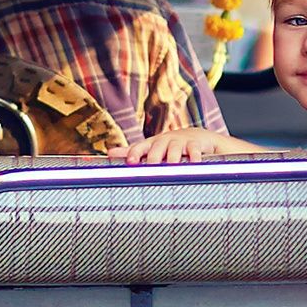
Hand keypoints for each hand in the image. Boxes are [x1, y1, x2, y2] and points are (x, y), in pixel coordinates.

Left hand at [125, 124, 250, 163]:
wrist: (197, 138)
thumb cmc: (169, 146)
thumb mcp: (151, 148)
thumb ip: (131, 151)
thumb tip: (109, 152)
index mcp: (152, 143)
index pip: (139, 147)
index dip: (134, 154)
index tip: (130, 163)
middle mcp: (164, 141)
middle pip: (157, 148)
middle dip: (154, 158)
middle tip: (151, 168)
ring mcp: (180, 141)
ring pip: (175, 149)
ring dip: (173, 158)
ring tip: (171, 167)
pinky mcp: (195, 144)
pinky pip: (194, 150)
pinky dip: (194, 157)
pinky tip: (194, 164)